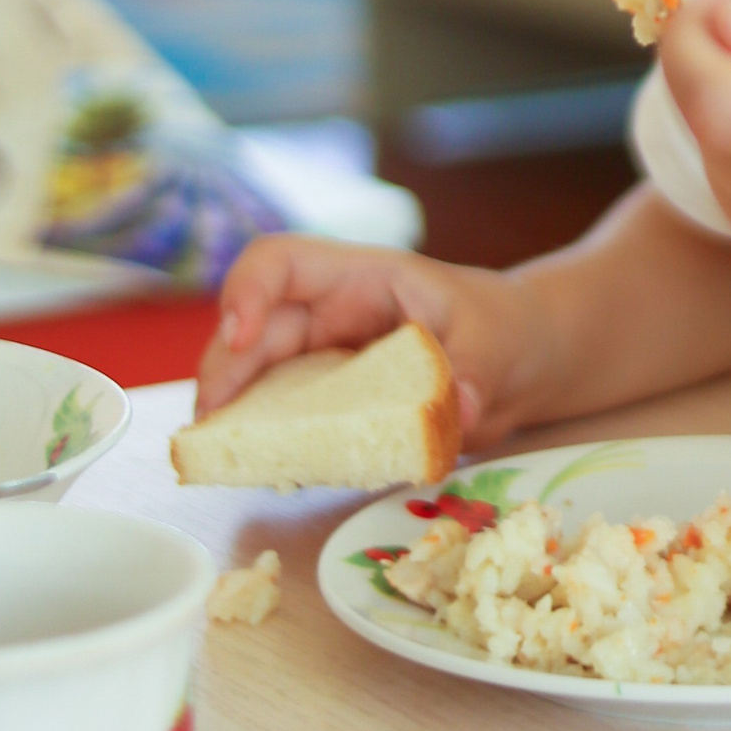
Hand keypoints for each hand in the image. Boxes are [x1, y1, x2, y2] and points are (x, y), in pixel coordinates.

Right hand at [196, 237, 538, 444]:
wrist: (520, 363)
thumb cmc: (504, 331)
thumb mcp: (497, 346)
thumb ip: (477, 374)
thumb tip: (464, 408)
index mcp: (363, 278)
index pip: (282, 261)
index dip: (248, 290)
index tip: (239, 338)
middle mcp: (330, 314)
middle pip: (252, 328)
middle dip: (222, 372)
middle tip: (209, 428)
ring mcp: (324, 360)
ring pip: (256, 377)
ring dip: (231, 413)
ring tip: (217, 455)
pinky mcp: (330, 404)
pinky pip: (283, 418)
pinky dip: (263, 442)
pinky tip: (257, 469)